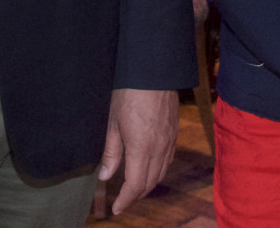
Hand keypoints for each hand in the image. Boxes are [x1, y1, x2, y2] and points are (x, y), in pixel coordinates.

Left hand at [98, 88, 178, 214]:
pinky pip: (168, 160)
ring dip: (147, 184)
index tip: (115, 209)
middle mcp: (159, 149)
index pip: (135, 185)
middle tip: (122, 200)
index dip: (125, 200)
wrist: (154, 71)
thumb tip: (105, 177)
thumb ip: (111, 153)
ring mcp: (169, 141)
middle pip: (149, 183)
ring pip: (161, 173)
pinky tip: (149, 168)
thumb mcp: (113, 123)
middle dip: (135, 196)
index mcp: (141, 148)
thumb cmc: (130, 93)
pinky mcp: (174, 133)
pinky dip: (158, 171)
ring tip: (134, 187)